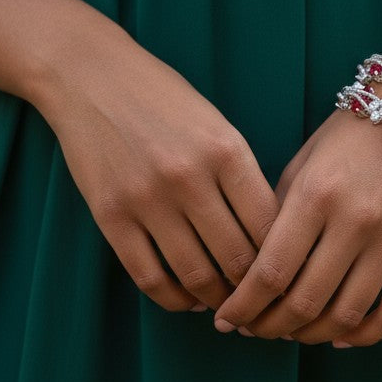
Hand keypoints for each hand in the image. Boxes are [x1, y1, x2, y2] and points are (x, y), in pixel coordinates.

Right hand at [40, 41, 278, 312]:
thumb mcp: (218, 127)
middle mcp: (190, 177)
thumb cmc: (165, 101)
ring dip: (217, 300)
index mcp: (227, 151)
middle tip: (263, 303)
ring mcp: (147, 199)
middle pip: (238, 258)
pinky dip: (174, 298)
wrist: (90, 76)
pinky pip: (149, 277)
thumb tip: (270, 241)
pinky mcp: (110, 216)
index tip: (290, 277)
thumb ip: (243, 178)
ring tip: (227, 306)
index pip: (270, 226)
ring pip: (196, 275)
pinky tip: (187, 298)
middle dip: (255, 291)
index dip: (285, 262)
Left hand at [212, 108, 381, 346]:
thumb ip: (278, 217)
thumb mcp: (303, 166)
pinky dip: (362, 336)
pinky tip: (339, 336)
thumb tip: (252, 276)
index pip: (269, 272)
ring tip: (292, 333)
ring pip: (346, 316)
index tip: (227, 320)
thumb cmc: (350, 137)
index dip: (243, 307)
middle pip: (304, 302)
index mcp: (316, 195)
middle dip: (270, 327)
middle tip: (256, 330)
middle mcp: (355, 221)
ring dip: (311, 335)